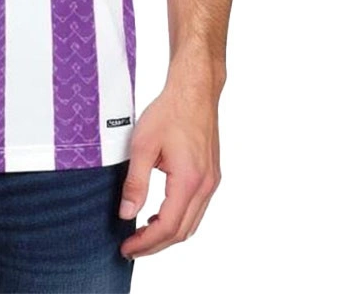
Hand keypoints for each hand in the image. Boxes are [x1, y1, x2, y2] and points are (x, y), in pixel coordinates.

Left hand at [116, 77, 221, 258]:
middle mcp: (205, 186)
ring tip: (141, 235)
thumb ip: (135, 182)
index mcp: (189, 180)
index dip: (146, 243)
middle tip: (131, 247)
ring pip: (191, 223)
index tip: (126, 248)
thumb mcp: (142, 145)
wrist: (194, 91)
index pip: (168, 227)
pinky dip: (178, 220)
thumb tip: (126, 213)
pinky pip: (196, 209)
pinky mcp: (211, 176)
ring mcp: (211, 182)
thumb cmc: (169, 112)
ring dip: (167, 234)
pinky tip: (159, 216)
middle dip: (155, 245)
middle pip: (182, 232)